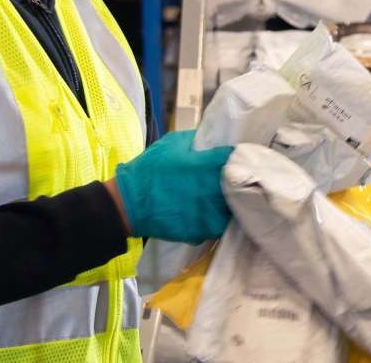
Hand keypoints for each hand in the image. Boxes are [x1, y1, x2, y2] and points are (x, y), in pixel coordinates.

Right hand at [110, 130, 233, 243]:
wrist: (129, 204)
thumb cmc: (149, 170)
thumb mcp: (171, 144)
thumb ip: (196, 140)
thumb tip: (213, 141)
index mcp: (207, 166)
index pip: (237, 158)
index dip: (240, 156)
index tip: (239, 157)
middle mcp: (213, 190)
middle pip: (241, 186)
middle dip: (241, 181)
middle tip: (237, 177)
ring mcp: (209, 213)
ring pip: (233, 208)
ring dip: (232, 202)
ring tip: (226, 197)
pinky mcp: (202, 231)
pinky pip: (218, 224)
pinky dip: (218, 219)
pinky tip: (212, 212)